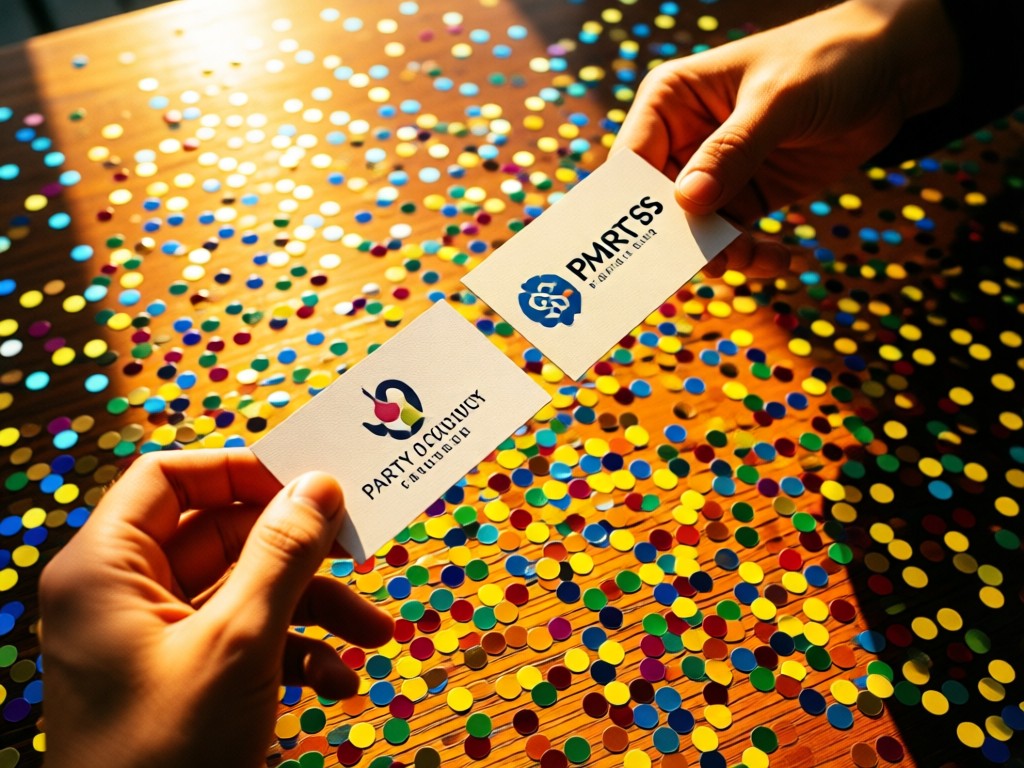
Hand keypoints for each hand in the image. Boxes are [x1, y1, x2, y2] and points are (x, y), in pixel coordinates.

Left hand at [39, 449, 393, 767]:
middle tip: (358, 549)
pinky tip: (335, 681)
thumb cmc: (168, 752)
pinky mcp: (180, 679)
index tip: (307, 480)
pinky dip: (293, 653)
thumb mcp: (239, 642)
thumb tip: (319, 483)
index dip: (239, 470)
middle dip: (299, 552)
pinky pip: (242, 640)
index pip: (169, 478)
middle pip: (221, 536)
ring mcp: (152, 641)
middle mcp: (122, 596)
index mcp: (104, 569)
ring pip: (243, 590)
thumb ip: (283, 553)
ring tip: (374, 635)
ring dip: (313, 608)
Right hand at [614, 0, 958, 276]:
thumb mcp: (778, 101)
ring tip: (761, 259)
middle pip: (658, 207)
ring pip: (696, 231)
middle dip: (683, 240)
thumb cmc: (827, 61)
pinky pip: (733, 240)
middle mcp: (682, 140)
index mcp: (670, 101)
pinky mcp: (746, 197)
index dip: (633, 206)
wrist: (890, 72)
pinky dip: (752, 256)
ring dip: (724, 254)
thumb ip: (733, 150)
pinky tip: (783, 257)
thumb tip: (688, 202)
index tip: (650, 246)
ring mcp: (713, 173)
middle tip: (714, 264)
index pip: (632, 162)